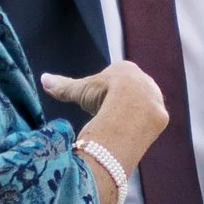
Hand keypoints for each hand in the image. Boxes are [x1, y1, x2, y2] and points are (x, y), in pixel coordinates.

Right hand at [54, 57, 166, 203]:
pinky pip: (150, 122)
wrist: (129, 107)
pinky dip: (140, 128)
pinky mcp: (161, 115)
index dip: (105, 91)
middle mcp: (145, 80)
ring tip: (118, 127)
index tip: (97, 103)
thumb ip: (63, 85)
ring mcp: (155, 98)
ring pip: (143, 106)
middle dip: (121, 102)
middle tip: (107, 115)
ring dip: (133, 115)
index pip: (116, 79)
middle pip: (131, 92)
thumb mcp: (80, 90)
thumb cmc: (102, 94)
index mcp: (127, 69)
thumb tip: (43, 79)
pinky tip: (130, 135)